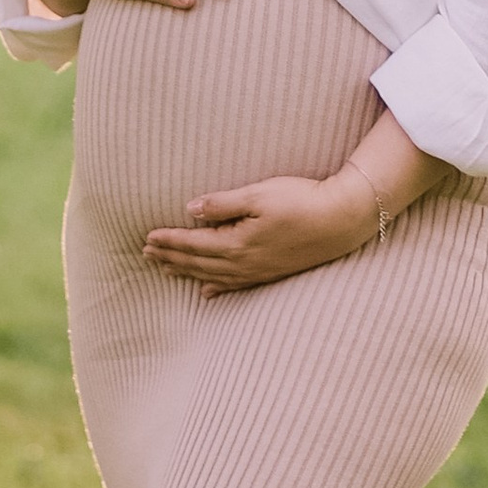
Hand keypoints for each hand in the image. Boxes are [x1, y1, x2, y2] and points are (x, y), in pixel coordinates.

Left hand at [143, 166, 378, 288]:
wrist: (341, 221)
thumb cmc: (301, 200)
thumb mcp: (258, 194)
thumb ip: (223, 204)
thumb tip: (191, 209)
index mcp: (236, 243)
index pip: (193, 243)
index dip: (169, 241)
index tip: (148, 238)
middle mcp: (243, 263)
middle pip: (197, 262)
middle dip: (171, 257)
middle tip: (146, 254)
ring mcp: (258, 272)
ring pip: (212, 276)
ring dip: (187, 272)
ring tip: (166, 269)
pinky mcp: (271, 274)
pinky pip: (235, 286)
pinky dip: (216, 288)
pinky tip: (206, 293)